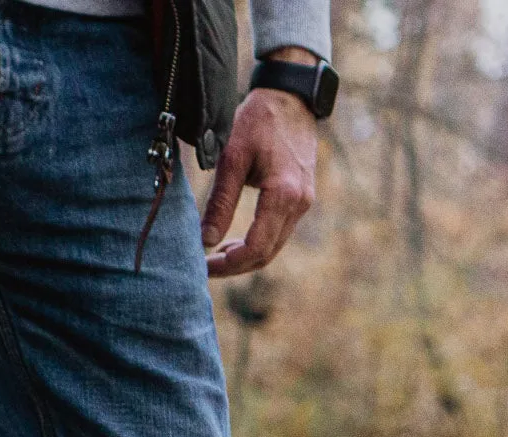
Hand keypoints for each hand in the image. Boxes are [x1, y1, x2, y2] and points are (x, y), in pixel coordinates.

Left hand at [199, 48, 318, 276]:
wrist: (291, 97)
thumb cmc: (259, 122)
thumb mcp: (232, 159)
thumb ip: (220, 202)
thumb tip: (205, 241)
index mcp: (284, 194)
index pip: (256, 247)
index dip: (228, 264)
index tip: (203, 266)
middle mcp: (300, 202)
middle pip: (266, 254)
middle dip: (234, 266)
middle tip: (204, 268)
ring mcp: (304, 201)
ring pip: (274, 246)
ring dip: (244, 257)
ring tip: (214, 256)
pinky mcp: (302, 198)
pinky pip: (279, 233)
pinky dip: (256, 244)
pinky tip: (232, 241)